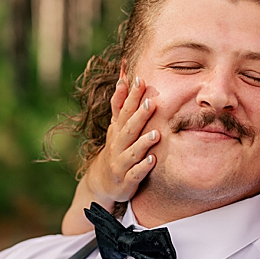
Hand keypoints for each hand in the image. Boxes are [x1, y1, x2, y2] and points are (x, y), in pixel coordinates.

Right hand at [85, 73, 160, 208]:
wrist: (103, 183)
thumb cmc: (116, 149)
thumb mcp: (116, 126)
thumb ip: (120, 103)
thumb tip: (123, 75)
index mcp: (117, 131)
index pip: (124, 110)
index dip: (131, 96)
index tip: (139, 79)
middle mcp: (118, 146)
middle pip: (128, 129)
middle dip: (139, 116)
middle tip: (151, 102)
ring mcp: (121, 164)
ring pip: (132, 152)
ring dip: (143, 143)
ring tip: (156, 133)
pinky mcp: (127, 181)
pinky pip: (135, 174)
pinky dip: (143, 167)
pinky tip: (152, 160)